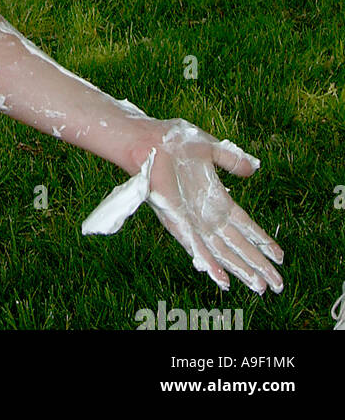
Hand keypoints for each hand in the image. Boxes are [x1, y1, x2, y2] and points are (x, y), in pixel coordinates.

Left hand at [83, 119, 282, 293]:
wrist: (148, 139)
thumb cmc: (174, 142)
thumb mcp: (210, 149)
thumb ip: (231, 160)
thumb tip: (253, 169)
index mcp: (215, 198)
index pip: (245, 226)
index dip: (262, 241)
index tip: (280, 257)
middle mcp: (205, 214)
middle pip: (237, 245)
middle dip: (257, 264)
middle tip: (277, 284)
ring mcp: (191, 219)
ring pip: (221, 251)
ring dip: (239, 269)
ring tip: (259, 287)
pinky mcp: (176, 221)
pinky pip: (194, 246)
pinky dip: (209, 263)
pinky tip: (223, 279)